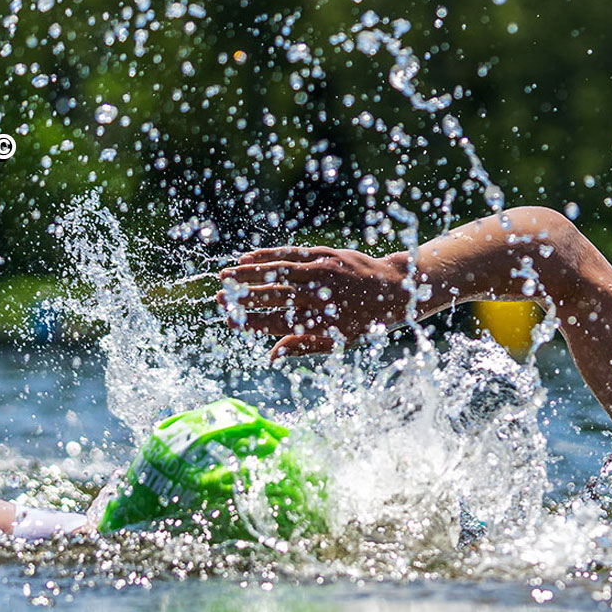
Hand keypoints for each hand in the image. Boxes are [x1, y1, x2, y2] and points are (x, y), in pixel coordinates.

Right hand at [217, 246, 411, 359]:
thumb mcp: (338, 342)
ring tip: (224, 275)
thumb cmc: (364, 321)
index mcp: (321, 320)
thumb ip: (302, 347)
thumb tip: (271, 358)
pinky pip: (290, 253)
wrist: (394, 288)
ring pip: (277, 270)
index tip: (229, 322)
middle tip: (217, 298)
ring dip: (248, 273)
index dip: (251, 322)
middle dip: (242, 296)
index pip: (278, 322)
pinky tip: (248, 257)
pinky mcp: (323, 254)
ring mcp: (321, 271)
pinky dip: (267, 255)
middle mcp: (320, 294)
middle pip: (273, 294)